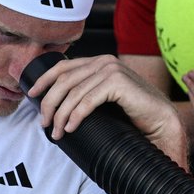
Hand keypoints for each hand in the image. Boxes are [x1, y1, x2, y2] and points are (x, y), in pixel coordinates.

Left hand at [26, 55, 188, 166]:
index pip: (63, 67)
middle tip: (43, 123)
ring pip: (73, 93)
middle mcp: (104, 62)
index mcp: (99, 62)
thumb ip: (89, 93)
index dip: (44, 81)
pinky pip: (87, 101)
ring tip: (56, 132)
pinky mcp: (118, 83)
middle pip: (64, 80)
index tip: (32, 95)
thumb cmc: (134, 114)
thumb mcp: (105, 99)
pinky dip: (75, 116)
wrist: (161, 121)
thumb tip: (58, 105)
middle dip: (49, 103)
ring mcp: (111, 70)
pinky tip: (70, 128)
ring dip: (60, 115)